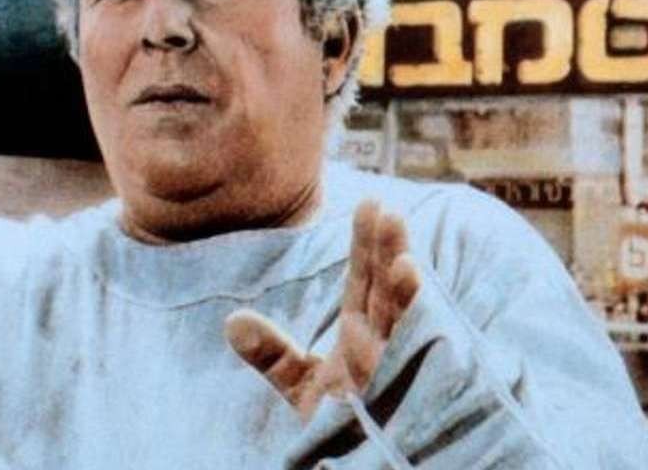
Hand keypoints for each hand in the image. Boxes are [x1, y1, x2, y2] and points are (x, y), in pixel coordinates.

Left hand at [225, 200, 420, 420]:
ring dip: (405, 293)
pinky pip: (407, 364)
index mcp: (360, 337)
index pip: (364, 282)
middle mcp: (381, 347)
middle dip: (389, 253)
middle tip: (388, 210)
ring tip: (404, 258)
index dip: (366, 245)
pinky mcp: (399, 398)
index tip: (370, 204)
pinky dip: (412, 335)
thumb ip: (272, 354)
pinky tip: (414, 305)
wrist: (346, 464)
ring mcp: (393, 372)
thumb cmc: (335, 429)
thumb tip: (232, 321)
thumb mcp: (299, 386)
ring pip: (401, 324)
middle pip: (386, 291)